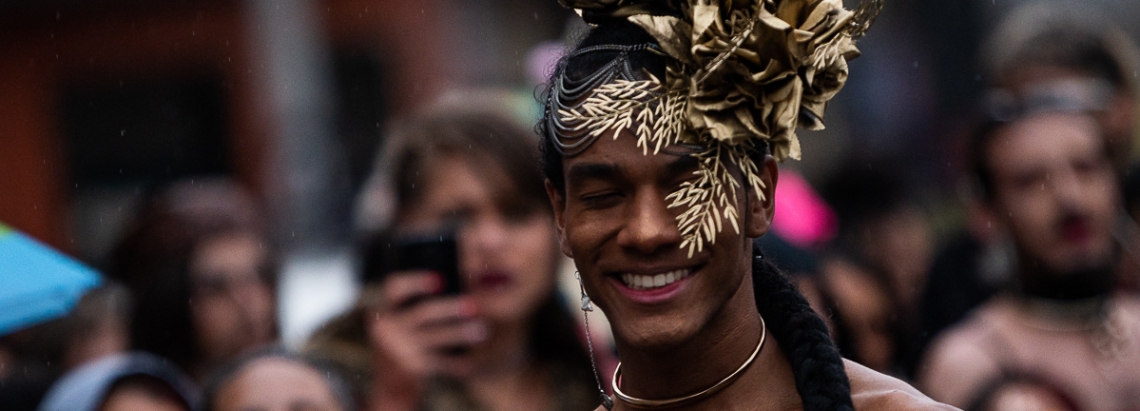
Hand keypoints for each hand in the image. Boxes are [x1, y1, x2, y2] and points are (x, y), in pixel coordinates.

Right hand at [367, 271, 486, 380]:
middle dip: (450, 307)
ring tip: (481, 330)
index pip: (395, 287)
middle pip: (423, 312)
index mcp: (385, 308)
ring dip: (460, 332)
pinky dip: (456, 362)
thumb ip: (419, 306)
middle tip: (474, 305)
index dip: (417, 281)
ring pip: (435, 337)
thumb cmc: (405, 341)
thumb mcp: (402, 321)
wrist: (389, 383)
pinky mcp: (411, 367)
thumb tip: (460, 289)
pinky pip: (440, 361)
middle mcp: (388, 326)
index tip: (442, 280)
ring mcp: (400, 347)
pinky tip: (471, 362)